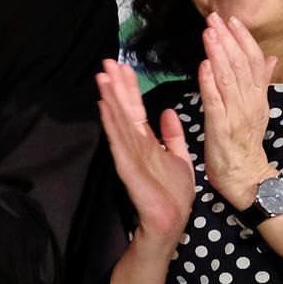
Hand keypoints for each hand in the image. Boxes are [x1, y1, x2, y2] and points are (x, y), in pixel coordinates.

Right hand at [95, 58, 193, 246]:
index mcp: (146, 143)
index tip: (123, 67)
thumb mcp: (179, 158)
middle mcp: (134, 146)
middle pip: (124, 111)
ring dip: (110, 98)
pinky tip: (106, 106)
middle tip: (107, 61)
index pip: (135, 110)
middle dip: (116, 86)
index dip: (129, 88)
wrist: (170, 222)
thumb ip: (172, 136)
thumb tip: (167, 111)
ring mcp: (129, 156)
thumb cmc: (173, 194)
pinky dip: (112, 123)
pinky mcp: (128, 168)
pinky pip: (120, 142)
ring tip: (103, 76)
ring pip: (119, 122)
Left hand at [196, 12, 279, 207]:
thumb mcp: (258, 109)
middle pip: (241, 65)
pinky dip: (209, 83)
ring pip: (229, 79)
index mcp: (258, 96)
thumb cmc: (246, 143)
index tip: (232, 19)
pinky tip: (203, 66)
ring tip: (209, 33)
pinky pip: (215, 102)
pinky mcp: (221, 128)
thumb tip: (272, 57)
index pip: (254, 61)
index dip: (243, 39)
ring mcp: (236, 114)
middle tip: (214, 18)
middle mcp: (250, 102)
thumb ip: (262, 82)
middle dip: (228, 39)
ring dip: (218, 54)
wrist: (247, 177)